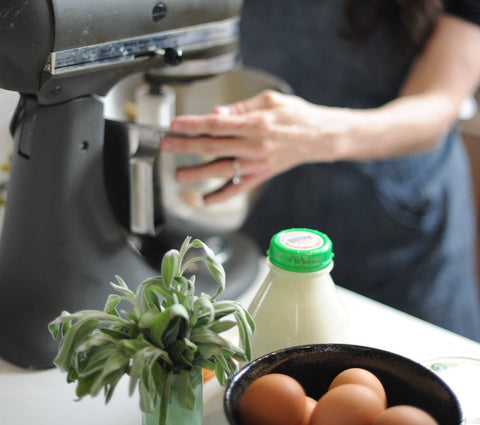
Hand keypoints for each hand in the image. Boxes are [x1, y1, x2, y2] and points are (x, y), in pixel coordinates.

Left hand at [160, 90, 342, 204]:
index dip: (193, 125)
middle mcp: (254, 146)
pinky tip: (206, 200)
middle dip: (186, 147)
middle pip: (213, 148)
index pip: (217, 125)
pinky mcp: (261, 176)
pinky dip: (221, 196)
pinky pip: (238, 189)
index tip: (174, 124)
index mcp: (255, 124)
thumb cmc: (295, 115)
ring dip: (198, 174)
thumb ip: (240, 108)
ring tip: (178, 176)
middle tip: (165, 145)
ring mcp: (257, 164)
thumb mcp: (269, 100)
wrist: (319, 137)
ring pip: (221, 171)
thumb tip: (215, 115)